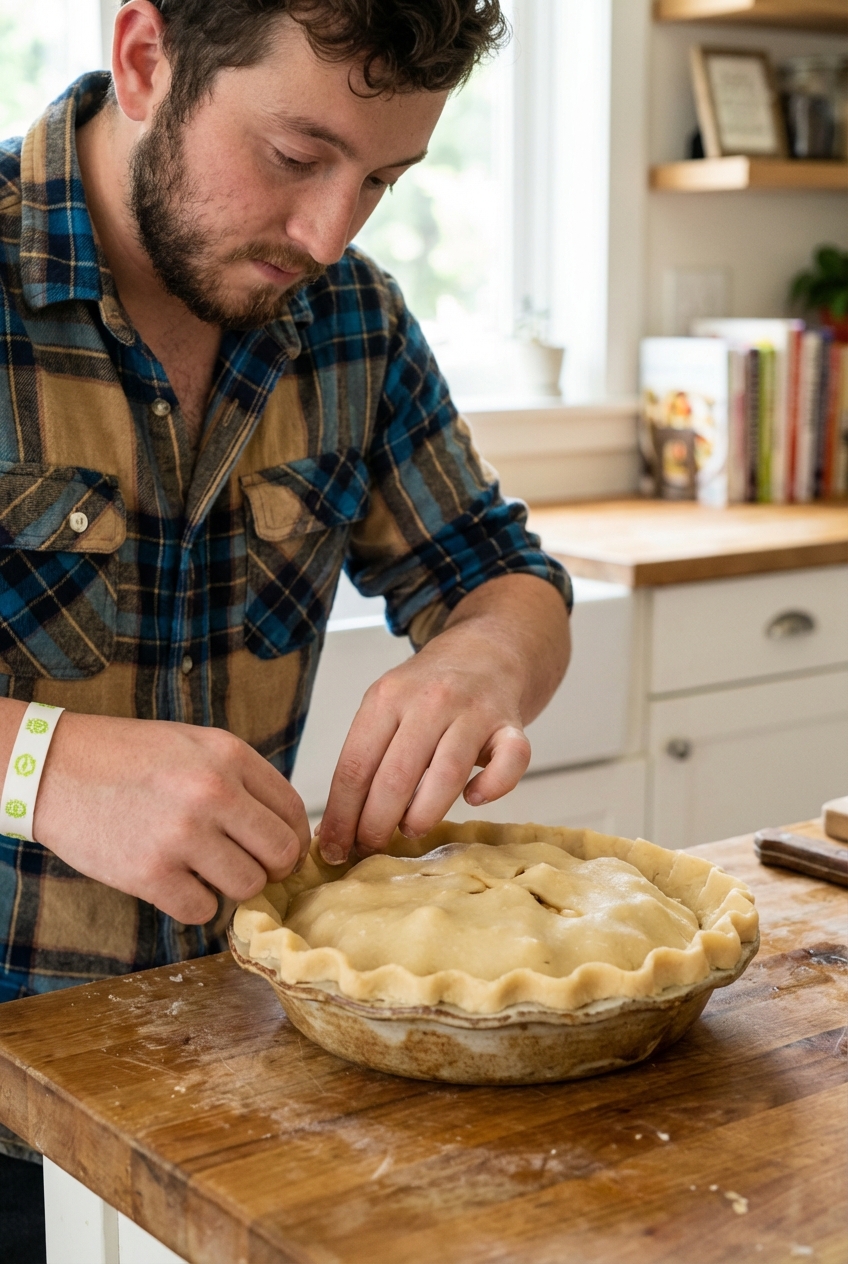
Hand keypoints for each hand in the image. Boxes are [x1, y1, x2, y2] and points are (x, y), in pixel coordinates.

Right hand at [32, 713, 310, 923]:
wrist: (54, 769)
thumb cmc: (127, 757)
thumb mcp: (195, 745)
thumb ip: (242, 779)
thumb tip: (284, 828)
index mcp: (229, 755)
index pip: (292, 810)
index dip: (293, 837)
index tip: (280, 849)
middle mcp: (212, 792)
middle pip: (280, 853)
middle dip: (271, 868)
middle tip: (249, 867)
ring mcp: (182, 834)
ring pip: (246, 887)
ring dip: (230, 886)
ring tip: (204, 870)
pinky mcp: (150, 874)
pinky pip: (202, 911)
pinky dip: (193, 904)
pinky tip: (175, 882)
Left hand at [317, 575, 569, 863]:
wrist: (487, 649)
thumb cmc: (429, 690)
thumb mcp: (386, 706)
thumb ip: (365, 758)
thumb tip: (333, 831)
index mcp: (386, 697)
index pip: (355, 766)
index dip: (342, 816)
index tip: (335, 849)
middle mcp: (430, 701)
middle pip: (395, 777)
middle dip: (377, 825)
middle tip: (372, 847)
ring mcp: (474, 711)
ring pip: (446, 775)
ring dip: (423, 815)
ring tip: (411, 829)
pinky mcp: (512, 724)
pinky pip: (509, 763)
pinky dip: (492, 788)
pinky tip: (474, 797)